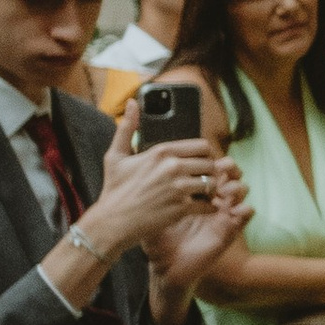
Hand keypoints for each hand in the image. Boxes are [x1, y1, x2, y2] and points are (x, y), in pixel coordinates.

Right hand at [87, 121, 245, 270]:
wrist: (112, 222)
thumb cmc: (115, 189)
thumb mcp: (116, 156)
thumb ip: (127, 128)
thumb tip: (132, 103)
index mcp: (161, 152)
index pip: (202, 146)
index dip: (205, 154)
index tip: (201, 162)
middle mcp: (172, 167)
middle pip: (211, 163)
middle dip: (210, 171)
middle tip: (204, 178)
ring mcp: (178, 188)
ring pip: (212, 183)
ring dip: (211, 189)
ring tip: (204, 193)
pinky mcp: (181, 208)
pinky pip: (208, 205)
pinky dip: (208, 207)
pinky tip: (201, 207)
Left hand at [137, 158, 248, 302]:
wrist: (163, 266)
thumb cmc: (156, 237)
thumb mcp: (149, 209)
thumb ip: (144, 188)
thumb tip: (131, 163)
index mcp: (194, 191)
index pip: (207, 165)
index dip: (210, 157)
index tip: (202, 156)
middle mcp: (211, 198)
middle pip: (229, 172)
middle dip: (228, 167)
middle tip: (221, 167)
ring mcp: (221, 213)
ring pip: (241, 189)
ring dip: (237, 185)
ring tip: (227, 189)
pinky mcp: (228, 230)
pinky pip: (245, 215)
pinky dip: (245, 208)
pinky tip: (237, 208)